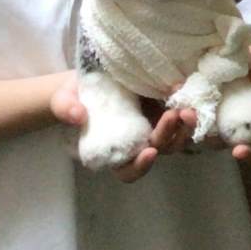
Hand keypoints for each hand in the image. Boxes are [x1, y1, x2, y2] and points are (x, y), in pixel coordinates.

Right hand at [50, 76, 195, 181]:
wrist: (86, 79)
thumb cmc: (72, 97)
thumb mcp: (63, 101)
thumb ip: (67, 109)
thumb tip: (78, 116)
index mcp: (113, 151)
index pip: (128, 170)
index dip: (140, 167)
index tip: (149, 152)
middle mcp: (136, 144)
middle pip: (158, 150)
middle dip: (168, 136)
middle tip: (173, 114)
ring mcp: (152, 127)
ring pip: (176, 138)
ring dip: (185, 127)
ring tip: (187, 108)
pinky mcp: (162, 108)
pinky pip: (180, 117)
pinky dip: (185, 109)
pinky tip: (184, 91)